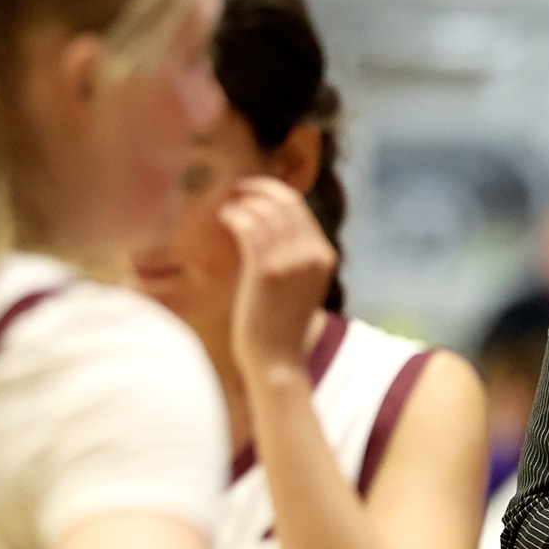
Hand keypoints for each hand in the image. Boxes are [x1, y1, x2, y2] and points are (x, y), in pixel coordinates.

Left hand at [219, 175, 336, 378]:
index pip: (300, 207)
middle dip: (258, 188)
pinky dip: (235, 215)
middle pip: (286, 201)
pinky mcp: (269, 270)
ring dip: (243, 200)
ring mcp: (293, 261)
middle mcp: (314, 254)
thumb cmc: (279, 326)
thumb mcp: (298, 287)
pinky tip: (223, 217)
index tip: (249, 191)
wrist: (277, 360)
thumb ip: (293, 258)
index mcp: (324, 255)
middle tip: (234, 189)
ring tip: (225, 205)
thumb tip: (269, 230)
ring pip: (267, 210)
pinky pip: (250, 226)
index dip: (272, 191)